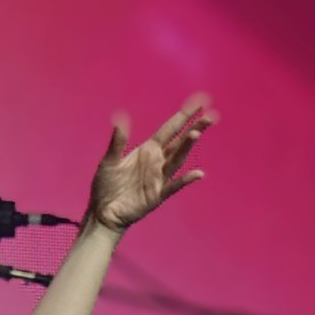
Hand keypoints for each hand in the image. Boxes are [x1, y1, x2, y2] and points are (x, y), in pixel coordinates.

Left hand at [86, 94, 215, 232]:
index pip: (171, 128)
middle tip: (210, 116)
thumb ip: (118, 142)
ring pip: (177, 160)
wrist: (103, 212)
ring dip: (186, 147)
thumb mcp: (110, 161)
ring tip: (196, 133)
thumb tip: (120, 119)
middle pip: (180, 142)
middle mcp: (158, 161)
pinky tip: (197, 174)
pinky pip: (173, 186)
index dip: (185, 115)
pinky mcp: (157, 195)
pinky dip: (185, 180)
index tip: (201, 102)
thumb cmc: (106, 185)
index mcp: (149, 149)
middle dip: (195, 128)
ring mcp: (159, 178)